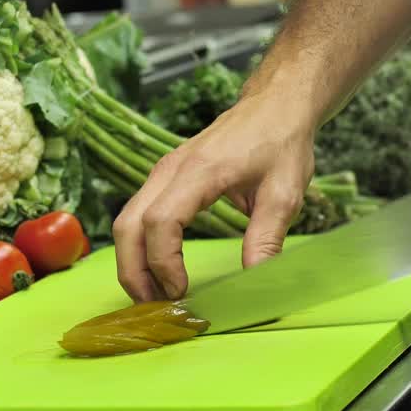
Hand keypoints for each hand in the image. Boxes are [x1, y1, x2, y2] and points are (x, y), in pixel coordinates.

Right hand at [112, 93, 315, 301]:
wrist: (275, 104)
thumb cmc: (281, 142)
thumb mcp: (285, 193)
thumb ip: (267, 238)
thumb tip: (255, 281)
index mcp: (199, 171)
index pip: (161, 222)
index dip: (164, 263)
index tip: (182, 291)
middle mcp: (170, 169)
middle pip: (128, 225)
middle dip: (134, 272)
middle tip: (157, 306)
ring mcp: (162, 172)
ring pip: (126, 221)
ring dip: (132, 262)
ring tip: (156, 295)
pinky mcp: (164, 177)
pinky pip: (138, 214)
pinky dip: (139, 247)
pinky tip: (158, 270)